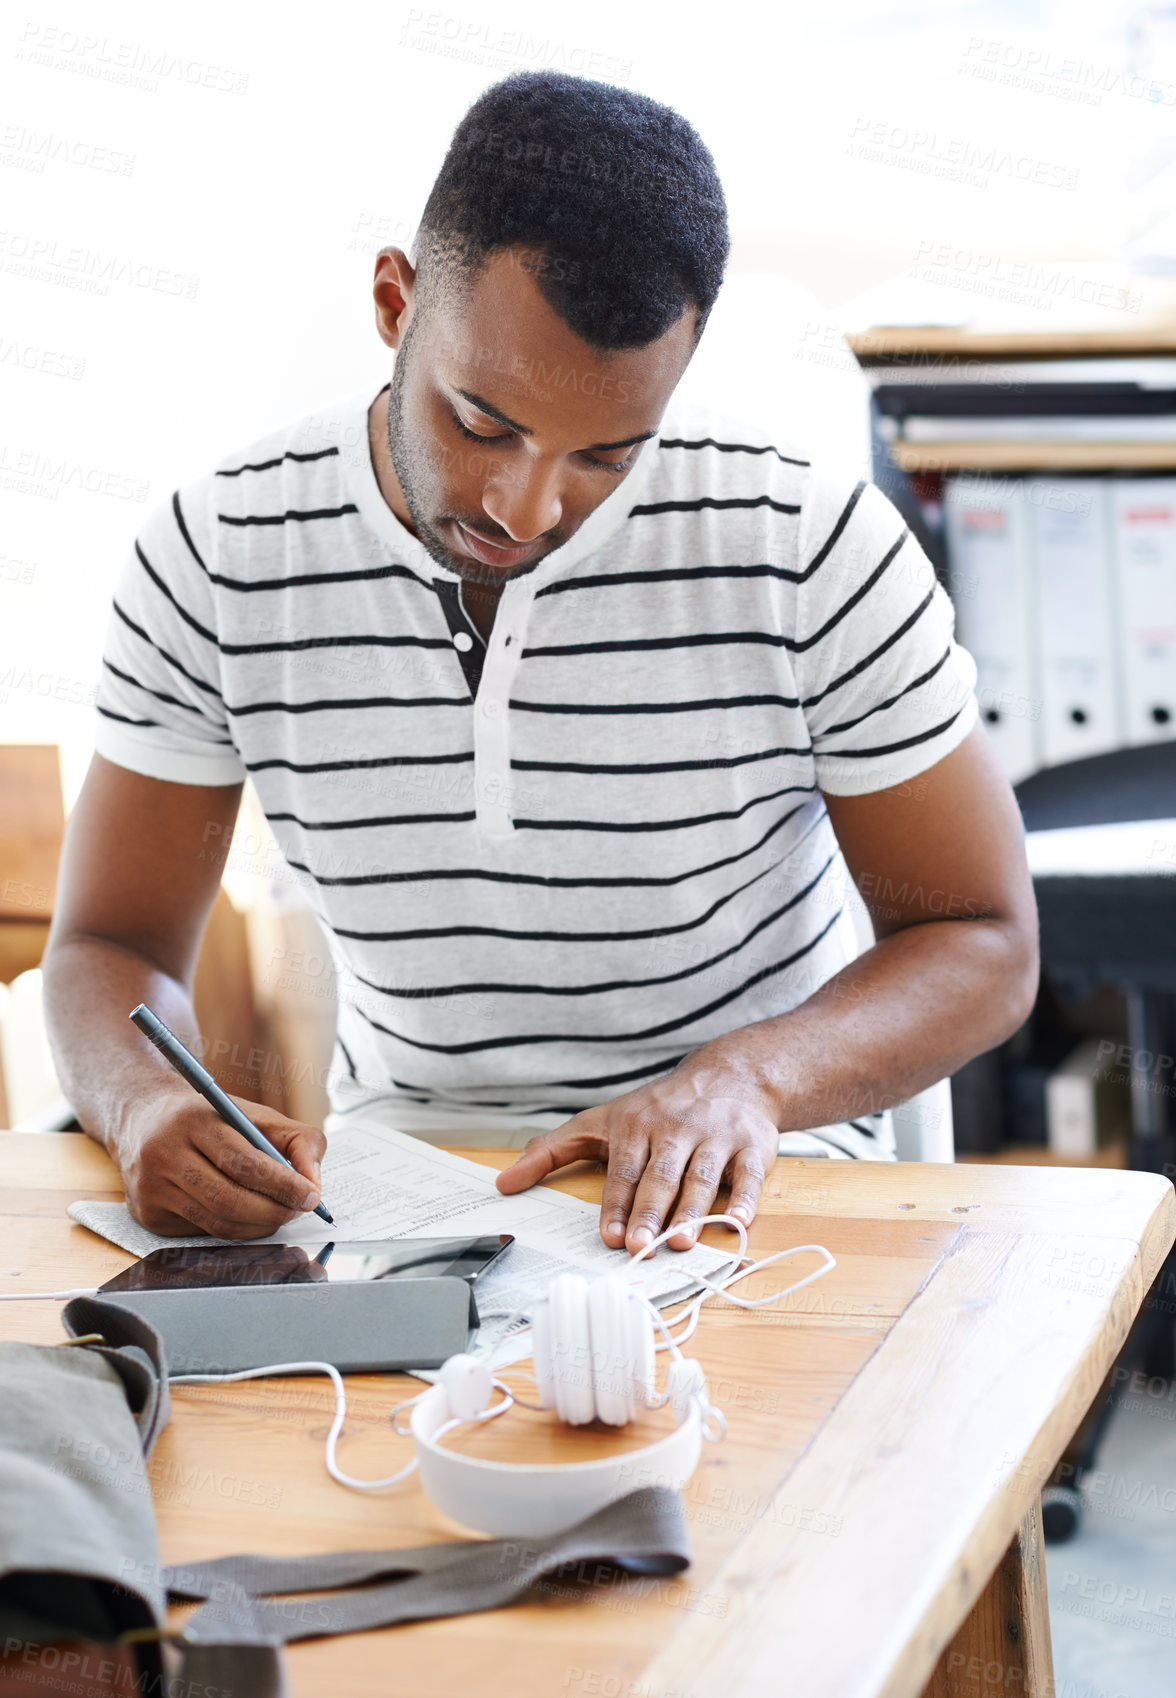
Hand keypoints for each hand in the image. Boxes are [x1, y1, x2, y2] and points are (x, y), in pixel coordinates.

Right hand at [112, 1087, 326, 1238]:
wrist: (143, 1119)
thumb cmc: (210, 1118)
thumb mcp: (254, 1114)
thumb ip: (296, 1140)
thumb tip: (314, 1182)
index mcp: (194, 1120)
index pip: (244, 1162)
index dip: (282, 1184)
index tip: (310, 1195)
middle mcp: (165, 1153)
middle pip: (229, 1199)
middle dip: (273, 1212)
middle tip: (298, 1210)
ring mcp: (151, 1187)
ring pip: (217, 1223)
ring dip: (258, 1226)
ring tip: (278, 1214)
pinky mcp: (148, 1214)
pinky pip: (201, 1232)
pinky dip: (234, 1230)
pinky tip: (246, 1217)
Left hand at [495, 1060, 778, 1252]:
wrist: (730, 1075)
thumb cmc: (657, 1109)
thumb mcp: (601, 1121)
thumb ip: (552, 1150)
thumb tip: (503, 1183)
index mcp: (637, 1125)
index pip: (624, 1170)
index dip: (616, 1205)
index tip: (610, 1237)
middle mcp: (676, 1129)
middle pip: (661, 1175)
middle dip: (650, 1212)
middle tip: (639, 1246)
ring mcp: (716, 1137)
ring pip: (703, 1178)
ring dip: (693, 1211)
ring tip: (682, 1242)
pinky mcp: (752, 1146)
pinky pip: (750, 1175)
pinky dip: (746, 1199)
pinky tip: (738, 1223)